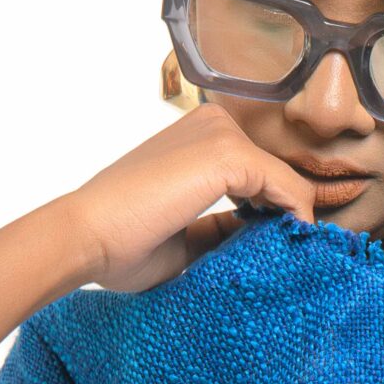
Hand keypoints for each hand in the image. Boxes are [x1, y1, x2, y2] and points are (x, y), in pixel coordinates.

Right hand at [56, 105, 319, 293]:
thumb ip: (223, 231)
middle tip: (286, 258)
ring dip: (293, 219)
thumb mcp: (186, 238)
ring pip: (285, 179)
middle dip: (285, 215)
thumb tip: (264, 238)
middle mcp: (212, 124)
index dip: (273, 213)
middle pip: (274, 173)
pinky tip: (291, 247)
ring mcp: (220, 136)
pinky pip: (288, 186)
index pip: (256, 173)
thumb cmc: (121, 244)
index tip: (278, 252)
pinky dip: (298, 218)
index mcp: (197, 137)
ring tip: (287, 258)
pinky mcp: (228, 155)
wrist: (85, 237)